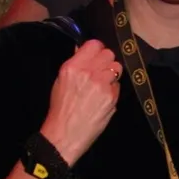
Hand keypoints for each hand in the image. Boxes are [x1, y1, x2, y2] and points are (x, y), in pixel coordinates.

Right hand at [40, 40, 119, 165]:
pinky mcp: (112, 97)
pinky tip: (103, 98)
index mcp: (73, 67)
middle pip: (109, 54)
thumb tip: (84, 50)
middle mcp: (89, 72)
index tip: (96, 55)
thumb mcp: (60, 81)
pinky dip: (113, 89)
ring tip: (103, 84)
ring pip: (116, 68)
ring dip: (111, 73)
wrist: (65, 133)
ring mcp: (102, 84)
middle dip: (105, 61)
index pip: (94, 44)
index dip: (97, 49)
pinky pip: (118, 85)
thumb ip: (75, 64)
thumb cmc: (60, 108)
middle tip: (100, 70)